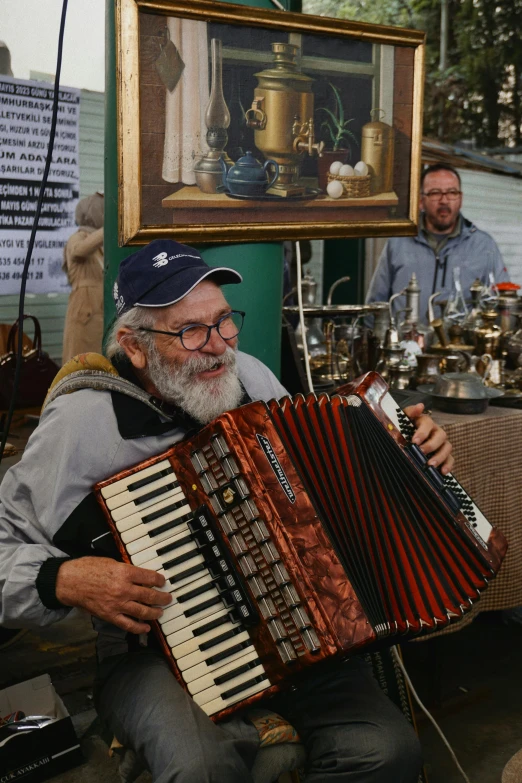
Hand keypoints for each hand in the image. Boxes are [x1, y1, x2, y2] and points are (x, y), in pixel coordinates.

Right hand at [55, 557, 171, 633]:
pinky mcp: (110, 615)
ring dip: (155, 612)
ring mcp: (117, 604)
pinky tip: (146, 627)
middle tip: (168, 598)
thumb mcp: (111, 562)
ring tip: (160, 612)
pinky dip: (139, 627)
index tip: (162, 582)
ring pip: (143, 611)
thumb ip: (126, 569)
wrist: (70, 582)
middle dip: (162, 598)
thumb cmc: (88, 568)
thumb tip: (140, 575)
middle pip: (150, 595)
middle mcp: (124, 589)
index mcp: (125, 572)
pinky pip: (128, 624)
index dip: (159, 580)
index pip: (150, 577)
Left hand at [403, 403, 453, 474]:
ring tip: (430, 465)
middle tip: (421, 452)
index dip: (422, 432)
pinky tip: (442, 471)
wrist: (403, 439)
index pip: (427, 423)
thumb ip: (408, 414)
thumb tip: (419, 406)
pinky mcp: (444, 454)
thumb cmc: (403, 429)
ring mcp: (441, 443)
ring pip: (447, 447)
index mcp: (425, 422)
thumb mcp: (402, 421)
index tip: (414, 441)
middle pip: (441, 435)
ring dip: (440, 456)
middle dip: (431, 445)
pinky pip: (450, 458)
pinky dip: (448, 465)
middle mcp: (435, 431)